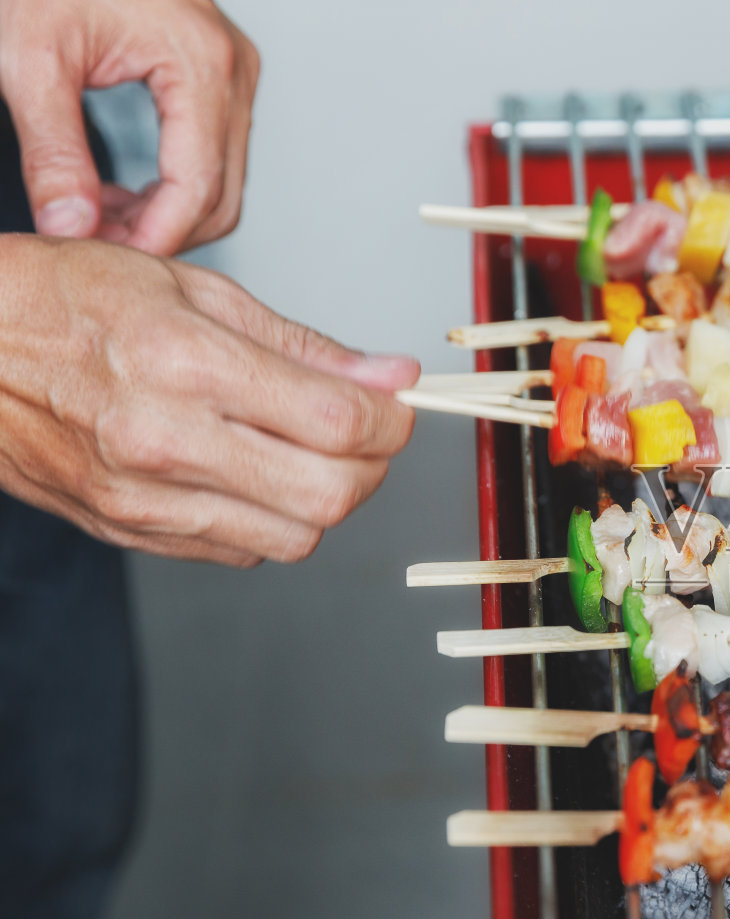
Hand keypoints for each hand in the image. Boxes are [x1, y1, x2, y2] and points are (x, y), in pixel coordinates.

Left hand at [0, 0, 258, 255]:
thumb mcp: (31, 58)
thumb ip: (53, 152)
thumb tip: (71, 228)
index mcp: (202, 62)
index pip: (198, 188)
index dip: (154, 238)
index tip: (106, 261)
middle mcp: (233, 69)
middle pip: (222, 196)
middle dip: (161, 232)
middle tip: (91, 242)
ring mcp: (234, 74)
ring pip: (222, 183)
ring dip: (167, 214)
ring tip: (98, 216)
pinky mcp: (221, 78)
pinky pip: (214, 156)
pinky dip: (173, 187)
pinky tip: (122, 191)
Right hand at [0, 235, 417, 565]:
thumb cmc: (65, 301)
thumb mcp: (192, 289)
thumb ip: (302, 344)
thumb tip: (389, 376)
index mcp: (185, 364)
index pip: (339, 423)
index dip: (392, 420)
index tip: (397, 404)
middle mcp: (165, 441)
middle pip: (329, 495)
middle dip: (373, 467)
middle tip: (367, 434)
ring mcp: (144, 498)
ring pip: (294, 536)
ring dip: (325, 498)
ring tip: (307, 450)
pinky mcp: (129, 531)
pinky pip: (240, 550)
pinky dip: (270, 519)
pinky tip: (253, 473)